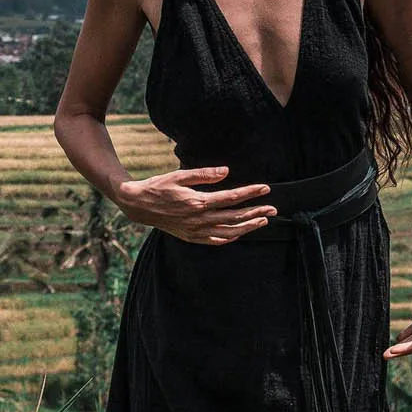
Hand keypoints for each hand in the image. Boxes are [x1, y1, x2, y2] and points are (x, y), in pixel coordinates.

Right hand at [115, 165, 275, 245]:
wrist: (138, 206)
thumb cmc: (158, 187)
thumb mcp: (179, 175)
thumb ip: (204, 174)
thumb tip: (226, 171)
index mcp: (198, 201)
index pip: (231, 197)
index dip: (250, 192)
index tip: (265, 188)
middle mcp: (199, 219)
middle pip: (235, 216)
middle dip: (256, 211)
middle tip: (273, 208)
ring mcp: (195, 230)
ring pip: (229, 231)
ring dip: (248, 226)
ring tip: (263, 220)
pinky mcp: (191, 237)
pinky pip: (215, 240)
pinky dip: (230, 237)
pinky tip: (240, 232)